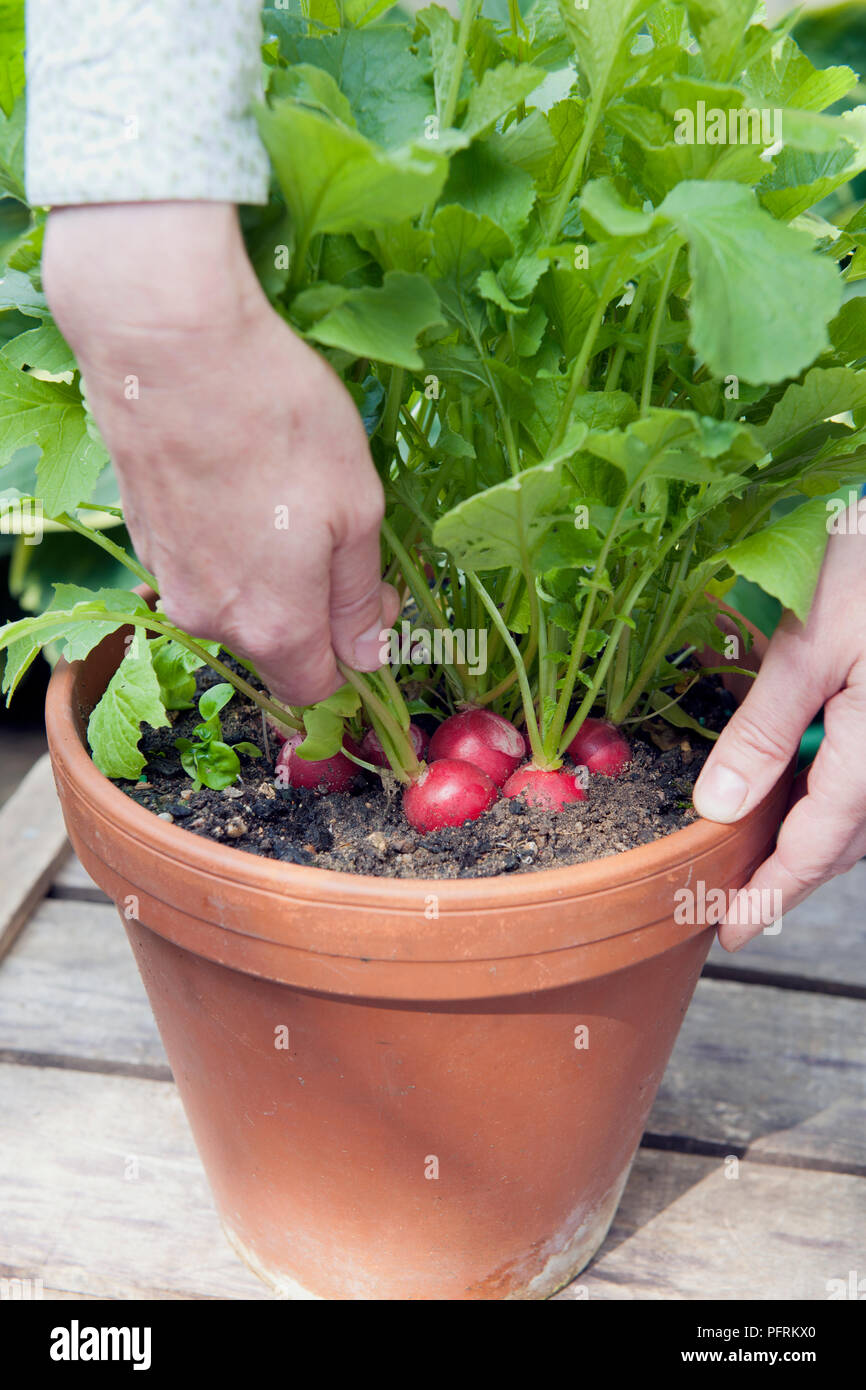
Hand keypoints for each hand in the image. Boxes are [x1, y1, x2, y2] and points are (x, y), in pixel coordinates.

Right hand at [42, 201, 398, 706]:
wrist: (167, 345)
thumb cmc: (279, 420)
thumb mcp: (356, 508)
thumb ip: (359, 596)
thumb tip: (366, 656)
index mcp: (273, 625)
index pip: (314, 690)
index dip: (352, 658)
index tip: (374, 607)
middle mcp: (210, 619)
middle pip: (274, 645)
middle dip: (314, 609)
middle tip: (340, 532)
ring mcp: (168, 578)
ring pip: (236, 600)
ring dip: (270, 570)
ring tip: (287, 492)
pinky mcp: (142, 536)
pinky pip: (201, 563)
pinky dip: (228, 539)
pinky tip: (243, 477)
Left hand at [692, 498, 865, 949]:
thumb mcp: (806, 642)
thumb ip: (764, 729)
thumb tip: (718, 807)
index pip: (819, 845)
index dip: (770, 894)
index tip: (729, 932)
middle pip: (844, 842)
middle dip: (786, 876)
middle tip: (729, 902)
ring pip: (858, 816)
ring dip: (807, 839)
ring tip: (750, 854)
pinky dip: (827, 797)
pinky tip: (790, 785)